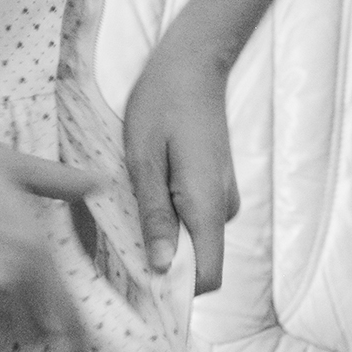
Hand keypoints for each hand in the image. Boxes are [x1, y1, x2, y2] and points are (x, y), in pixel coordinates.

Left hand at [122, 16, 239, 294]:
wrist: (193, 62)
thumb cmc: (162, 103)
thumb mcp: (144, 159)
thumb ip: (155, 215)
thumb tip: (162, 268)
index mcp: (207, 205)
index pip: (207, 276)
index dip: (176, 288)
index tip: (140, 279)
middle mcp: (224, 206)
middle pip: (200, 260)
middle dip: (165, 257)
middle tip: (126, 227)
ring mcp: (225, 194)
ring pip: (197, 237)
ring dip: (167, 230)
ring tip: (136, 193)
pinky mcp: (218, 183)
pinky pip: (197, 216)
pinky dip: (175, 212)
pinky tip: (152, 182)